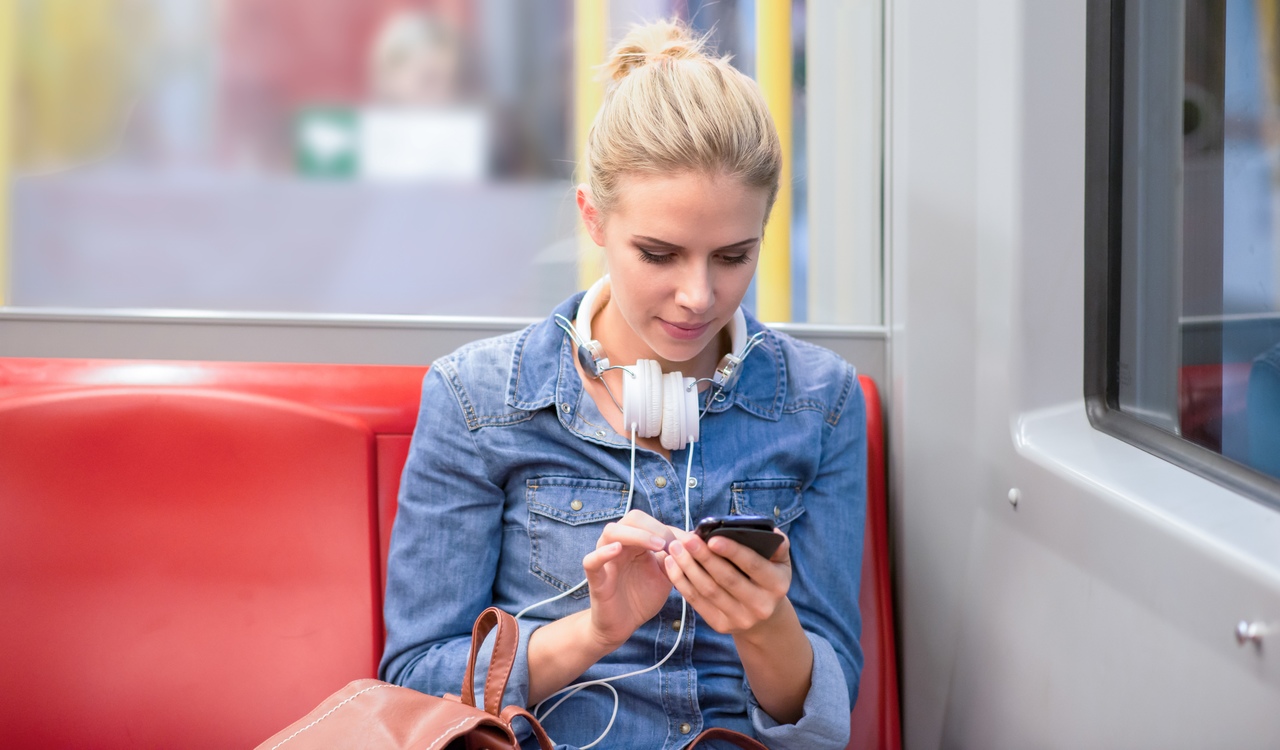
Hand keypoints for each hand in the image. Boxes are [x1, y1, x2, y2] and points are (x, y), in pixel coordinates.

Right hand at [582, 510, 676, 648]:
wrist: (624, 625)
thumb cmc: (642, 597)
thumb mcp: (666, 575)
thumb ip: (676, 558)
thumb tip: (694, 539)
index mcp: (635, 542)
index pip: (648, 520)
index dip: (668, 528)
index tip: (686, 543)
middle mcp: (618, 544)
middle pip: (632, 518)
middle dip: (655, 527)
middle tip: (671, 544)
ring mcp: (605, 559)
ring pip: (612, 532)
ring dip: (637, 535)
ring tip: (657, 546)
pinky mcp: (596, 578)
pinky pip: (591, 560)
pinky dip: (603, 552)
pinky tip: (617, 549)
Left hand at [662, 527, 792, 636]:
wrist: (764, 619)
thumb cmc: (767, 578)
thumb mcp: (781, 563)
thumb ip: (778, 545)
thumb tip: (771, 532)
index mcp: (777, 585)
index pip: (754, 565)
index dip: (732, 551)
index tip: (712, 538)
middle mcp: (761, 606)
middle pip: (727, 579)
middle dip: (704, 557)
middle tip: (686, 539)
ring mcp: (740, 619)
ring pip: (708, 591)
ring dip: (688, 568)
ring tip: (675, 548)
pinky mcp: (721, 626)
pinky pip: (697, 602)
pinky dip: (682, 582)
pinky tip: (672, 564)